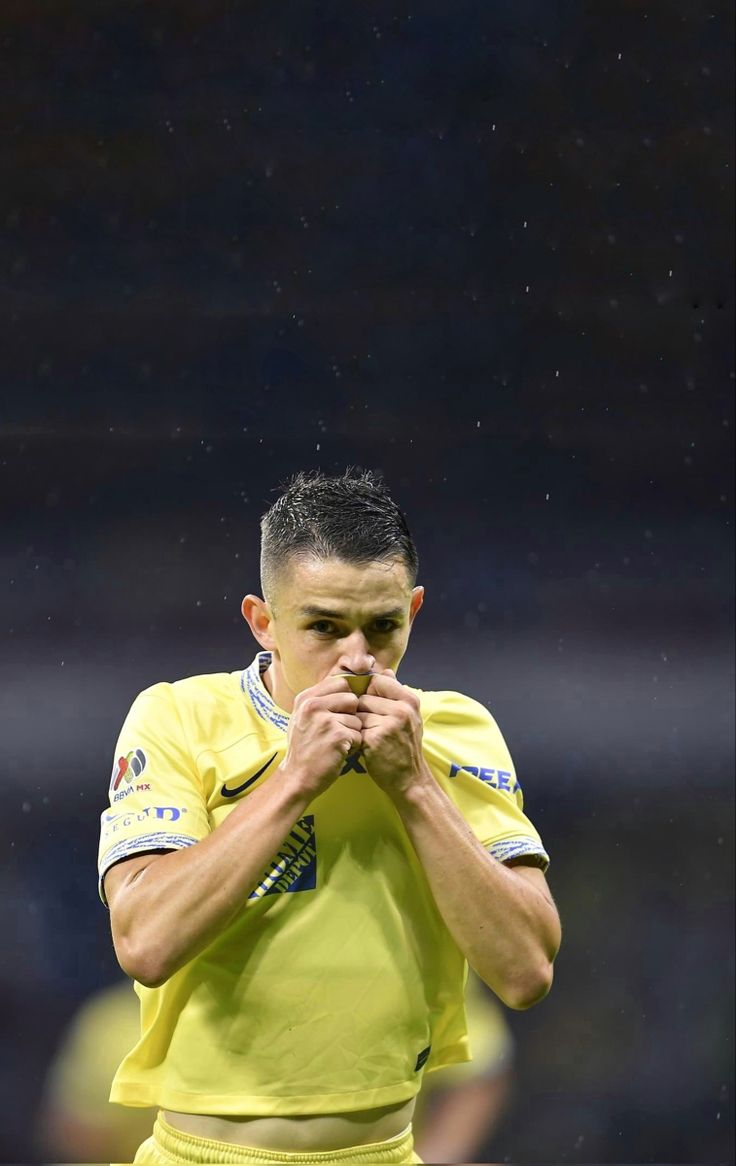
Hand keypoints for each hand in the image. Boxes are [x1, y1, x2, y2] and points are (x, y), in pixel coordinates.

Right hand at [282, 676, 361, 798]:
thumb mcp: (303, 717)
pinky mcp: (338, 736)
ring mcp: (325, 720)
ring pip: (357, 719)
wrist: (296, 777)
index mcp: (305, 698)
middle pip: (352, 699)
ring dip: (352, 733)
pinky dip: (353, 747)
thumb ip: (320, 700)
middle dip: (351, 716)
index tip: (342, 712)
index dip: (346, 697)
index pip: (340, 682)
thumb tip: (347, 683)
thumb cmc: (304, 748)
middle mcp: (313, 705)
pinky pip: (359, 735)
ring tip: (336, 744)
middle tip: (339, 731)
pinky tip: (339, 753)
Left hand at [357, 669, 427, 797]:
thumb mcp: (408, 716)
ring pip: (357, 713)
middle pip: (364, 697)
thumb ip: (395, 692)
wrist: (410, 780)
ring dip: (356, 724)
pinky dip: (354, 736)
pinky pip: (354, 728)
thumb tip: (384, 670)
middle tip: (366, 726)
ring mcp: (389, 723)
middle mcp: (402, 709)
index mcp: (409, 700)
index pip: (377, 680)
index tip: (365, 704)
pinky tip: (361, 746)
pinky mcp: (375, 738)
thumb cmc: (405, 747)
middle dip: (360, 711)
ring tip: (365, 736)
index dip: (366, 690)